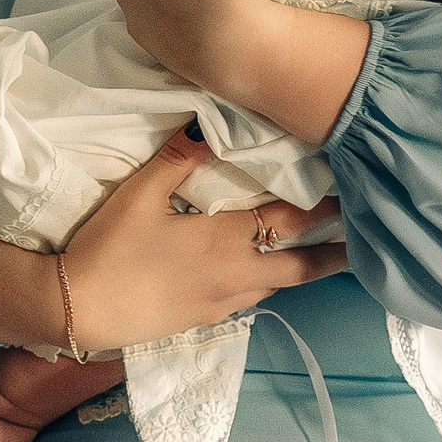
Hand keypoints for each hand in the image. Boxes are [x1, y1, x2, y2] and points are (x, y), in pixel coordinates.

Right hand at [0, 127, 344, 350]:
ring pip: (280, 283)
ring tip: (330, 254)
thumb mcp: (138, 194)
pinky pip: (253, 297)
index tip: (353, 194)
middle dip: (335, 250)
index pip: (290, 219)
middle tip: (365, 239)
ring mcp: (224, 302)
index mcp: (226, 239)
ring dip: (305, 267)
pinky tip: (268, 273)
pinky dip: (271, 282)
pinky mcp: (206, 319)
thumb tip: (207, 121)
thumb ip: (178, 158)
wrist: (76, 310)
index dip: (325, 207)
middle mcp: (236, 274)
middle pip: (302, 264)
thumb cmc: (107, 249)